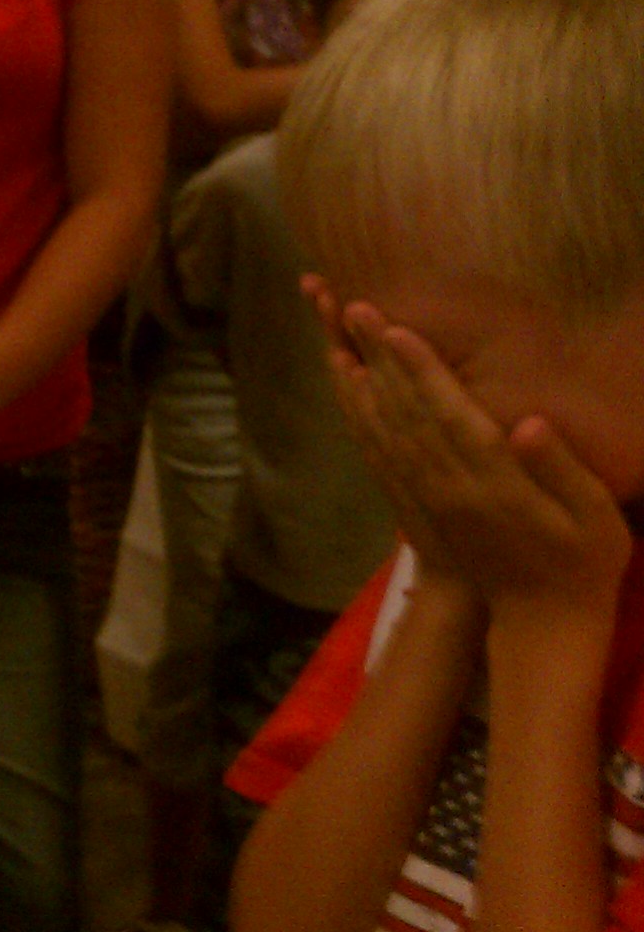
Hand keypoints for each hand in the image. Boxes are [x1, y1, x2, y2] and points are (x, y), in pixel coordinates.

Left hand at [321, 287, 631, 618]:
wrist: (540, 623)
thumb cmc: (582, 564)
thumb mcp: (595, 520)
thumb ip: (562, 470)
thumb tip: (532, 424)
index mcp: (494, 485)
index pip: (450, 416)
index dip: (421, 372)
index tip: (396, 329)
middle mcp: (447, 487)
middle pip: (405, 413)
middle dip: (378, 359)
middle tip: (352, 308)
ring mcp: (425, 497)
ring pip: (381, 430)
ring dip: (358, 383)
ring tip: (335, 337)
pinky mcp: (415, 505)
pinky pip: (377, 454)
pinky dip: (358, 417)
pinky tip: (348, 390)